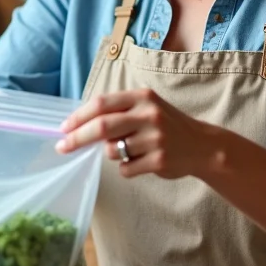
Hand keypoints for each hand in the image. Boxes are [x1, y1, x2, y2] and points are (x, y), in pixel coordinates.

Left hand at [55, 89, 216, 179]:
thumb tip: (80, 125)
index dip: (79, 116)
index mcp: (142, 97)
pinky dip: (126, 168)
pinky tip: (141, 162)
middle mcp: (149, 114)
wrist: (203, 146)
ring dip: (112, 154)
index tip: (63, 128)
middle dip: (77, 138)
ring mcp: (155, 138)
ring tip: (129, 150)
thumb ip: (119, 112)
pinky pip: (126, 169)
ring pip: (113, 151)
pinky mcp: (159, 160)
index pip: (101, 104)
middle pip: (102, 127)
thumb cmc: (166, 126)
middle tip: (62, 147)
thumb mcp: (146, 108)